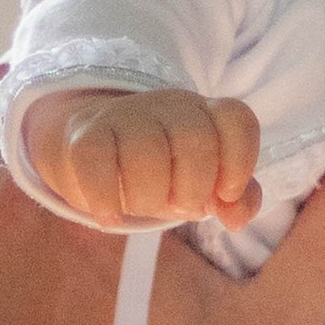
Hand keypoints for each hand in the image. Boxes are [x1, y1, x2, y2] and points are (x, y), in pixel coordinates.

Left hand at [0, 66, 324, 324]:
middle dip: (108, 105)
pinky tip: (36, 192)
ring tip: (94, 165)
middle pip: (61, 82)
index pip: (147, 96)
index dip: (186, 124)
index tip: (200, 185)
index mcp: (101, 193)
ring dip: (47, 121)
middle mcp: (16, 187)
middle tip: (146, 153)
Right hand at [21, 83, 262, 231]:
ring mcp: (125, 115)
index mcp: (204, 115)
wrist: (91, 150)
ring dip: (148, 197)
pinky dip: (104, 197)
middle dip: (192, 189)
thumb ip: (233, 200)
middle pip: (194, 138)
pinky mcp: (85, 133)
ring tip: (142, 206)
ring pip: (146, 151)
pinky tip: (109, 215)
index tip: (223, 194)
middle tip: (177, 206)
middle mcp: (168, 107)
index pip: (236, 119)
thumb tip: (235, 217)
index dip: (239, 160)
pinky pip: (95, 159)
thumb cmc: (159, 171)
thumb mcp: (201, 185)